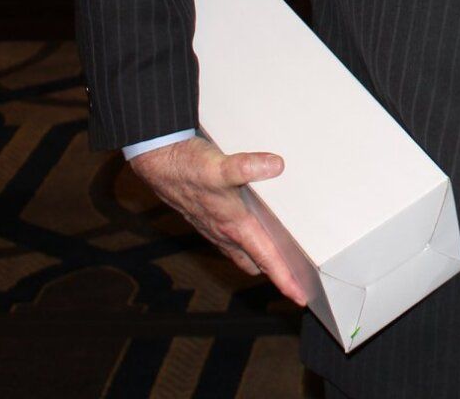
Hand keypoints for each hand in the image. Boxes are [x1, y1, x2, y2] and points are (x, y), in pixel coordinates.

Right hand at [128, 136, 308, 305]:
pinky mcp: (209, 218)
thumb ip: (247, 167)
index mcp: (234, 226)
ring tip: (282, 260)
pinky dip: (247, 242)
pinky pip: (232, 240)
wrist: (158, 163)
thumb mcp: (219, 167)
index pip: (265, 259)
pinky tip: (254, 229)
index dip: (284, 279)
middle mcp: (225, 232)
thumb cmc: (187, 168)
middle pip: (256, 262)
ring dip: (261, 258)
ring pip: (243, 252)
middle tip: (297, 281)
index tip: (300, 297)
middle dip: (275, 274)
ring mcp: (215, 227)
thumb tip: (276, 166)